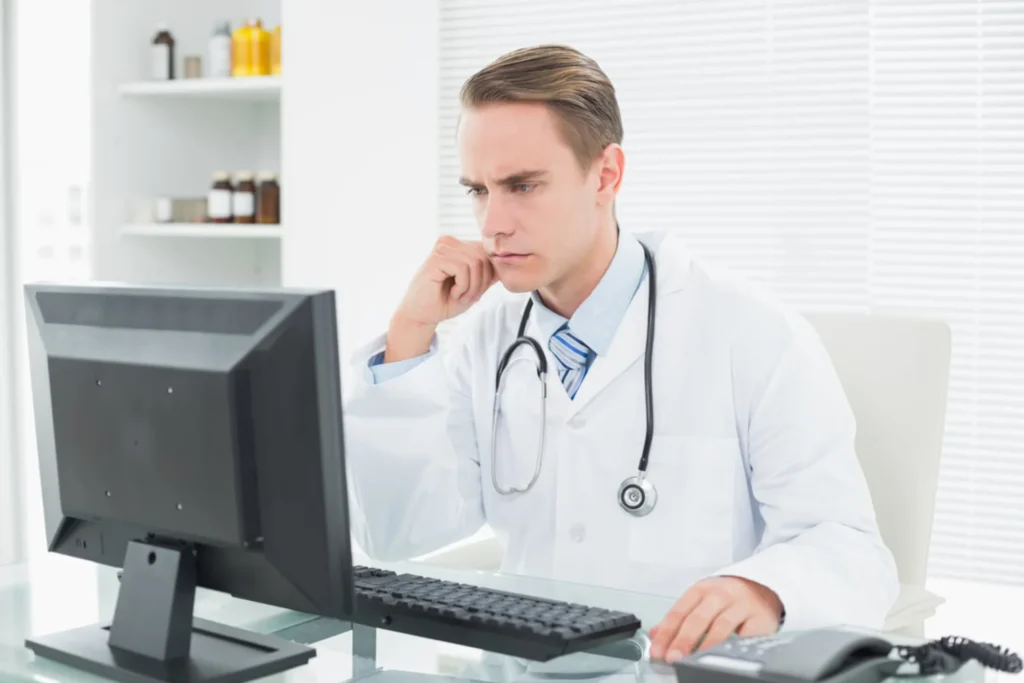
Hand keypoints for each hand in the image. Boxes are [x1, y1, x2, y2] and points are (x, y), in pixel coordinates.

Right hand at [386, 236, 496, 361]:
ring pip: (475, 263)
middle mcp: (450, 242)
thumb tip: (506, 263)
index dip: (488, 276)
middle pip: (483, 257)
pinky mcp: (435, 258)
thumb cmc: (445, 300)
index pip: (487, 253)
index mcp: (459, 245)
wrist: (422, 315)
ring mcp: (441, 248)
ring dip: (472, 286)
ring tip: (460, 296)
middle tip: (468, 297)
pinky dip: (463, 286)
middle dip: (481, 282)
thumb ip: (488, 274)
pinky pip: (463, 269)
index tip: (476, 292)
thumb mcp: (474, 286)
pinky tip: (453, 293)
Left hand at [649, 577, 782, 661]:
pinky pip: (746, 634)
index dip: (667, 632)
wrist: (763, 589)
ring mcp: (742, 604)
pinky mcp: (760, 617)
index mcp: (701, 590)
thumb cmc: (727, 599)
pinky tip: (724, 657)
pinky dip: (734, 646)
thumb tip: (655, 635)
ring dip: (706, 646)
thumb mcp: (701, 602)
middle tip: (673, 658)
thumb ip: (679, 618)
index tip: (658, 650)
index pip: (679, 611)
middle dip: (683, 640)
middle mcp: (721, 594)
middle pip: (698, 618)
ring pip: (721, 625)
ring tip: (695, 661)